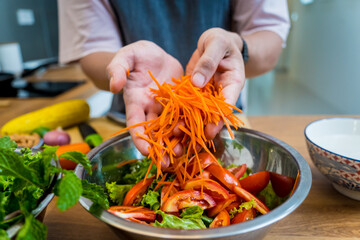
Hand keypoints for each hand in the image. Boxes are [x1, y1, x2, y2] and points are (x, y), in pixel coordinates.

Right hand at [107, 40, 183, 155]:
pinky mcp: (180, 103)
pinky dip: (191, 126)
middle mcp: (150, 109)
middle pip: (153, 132)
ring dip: (176, 141)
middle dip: (159, 148)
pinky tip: (199, 135)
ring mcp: (166, 107)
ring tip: (183, 153)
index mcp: (135, 101)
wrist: (155, 54)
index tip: (145, 152)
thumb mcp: (126, 56)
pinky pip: (186, 116)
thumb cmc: (137, 55)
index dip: (139, 138)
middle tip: (167, 163)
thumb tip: (114, 86)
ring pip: (171, 128)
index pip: (135, 123)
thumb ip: (117, 69)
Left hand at [186, 28, 245, 138]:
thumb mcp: (216, 44)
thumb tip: (197, 83)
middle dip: (204, 128)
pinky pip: (188, 105)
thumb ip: (208, 62)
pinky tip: (171, 126)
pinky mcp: (195, 93)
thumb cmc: (220, 40)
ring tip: (180, 139)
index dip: (219, 118)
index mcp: (232, 83)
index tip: (210, 130)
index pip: (228, 104)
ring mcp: (207, 94)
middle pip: (214, 114)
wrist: (215, 42)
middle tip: (194, 142)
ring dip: (191, 125)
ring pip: (200, 113)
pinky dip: (181, 114)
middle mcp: (220, 93)